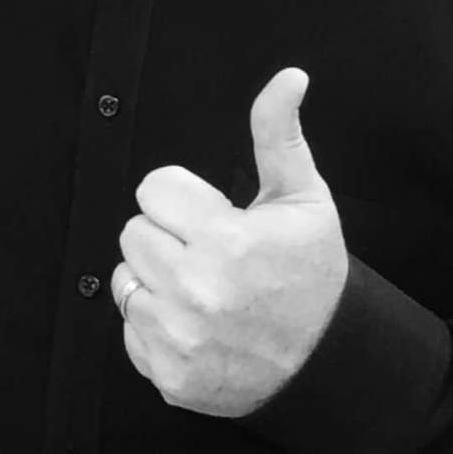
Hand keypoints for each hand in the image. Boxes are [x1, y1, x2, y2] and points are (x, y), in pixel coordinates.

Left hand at [114, 67, 346, 416]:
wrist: (328, 364)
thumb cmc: (313, 277)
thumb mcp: (303, 200)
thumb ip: (278, 136)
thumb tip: (287, 77)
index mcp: (226, 240)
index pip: (153, 190)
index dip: (183, 200)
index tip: (212, 218)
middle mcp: (196, 291)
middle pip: (133, 232)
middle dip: (167, 238)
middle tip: (208, 256)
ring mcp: (179, 338)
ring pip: (124, 282)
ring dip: (155, 283)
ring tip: (202, 292)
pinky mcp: (168, 376)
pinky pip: (129, 331)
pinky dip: (155, 329)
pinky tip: (196, 328)